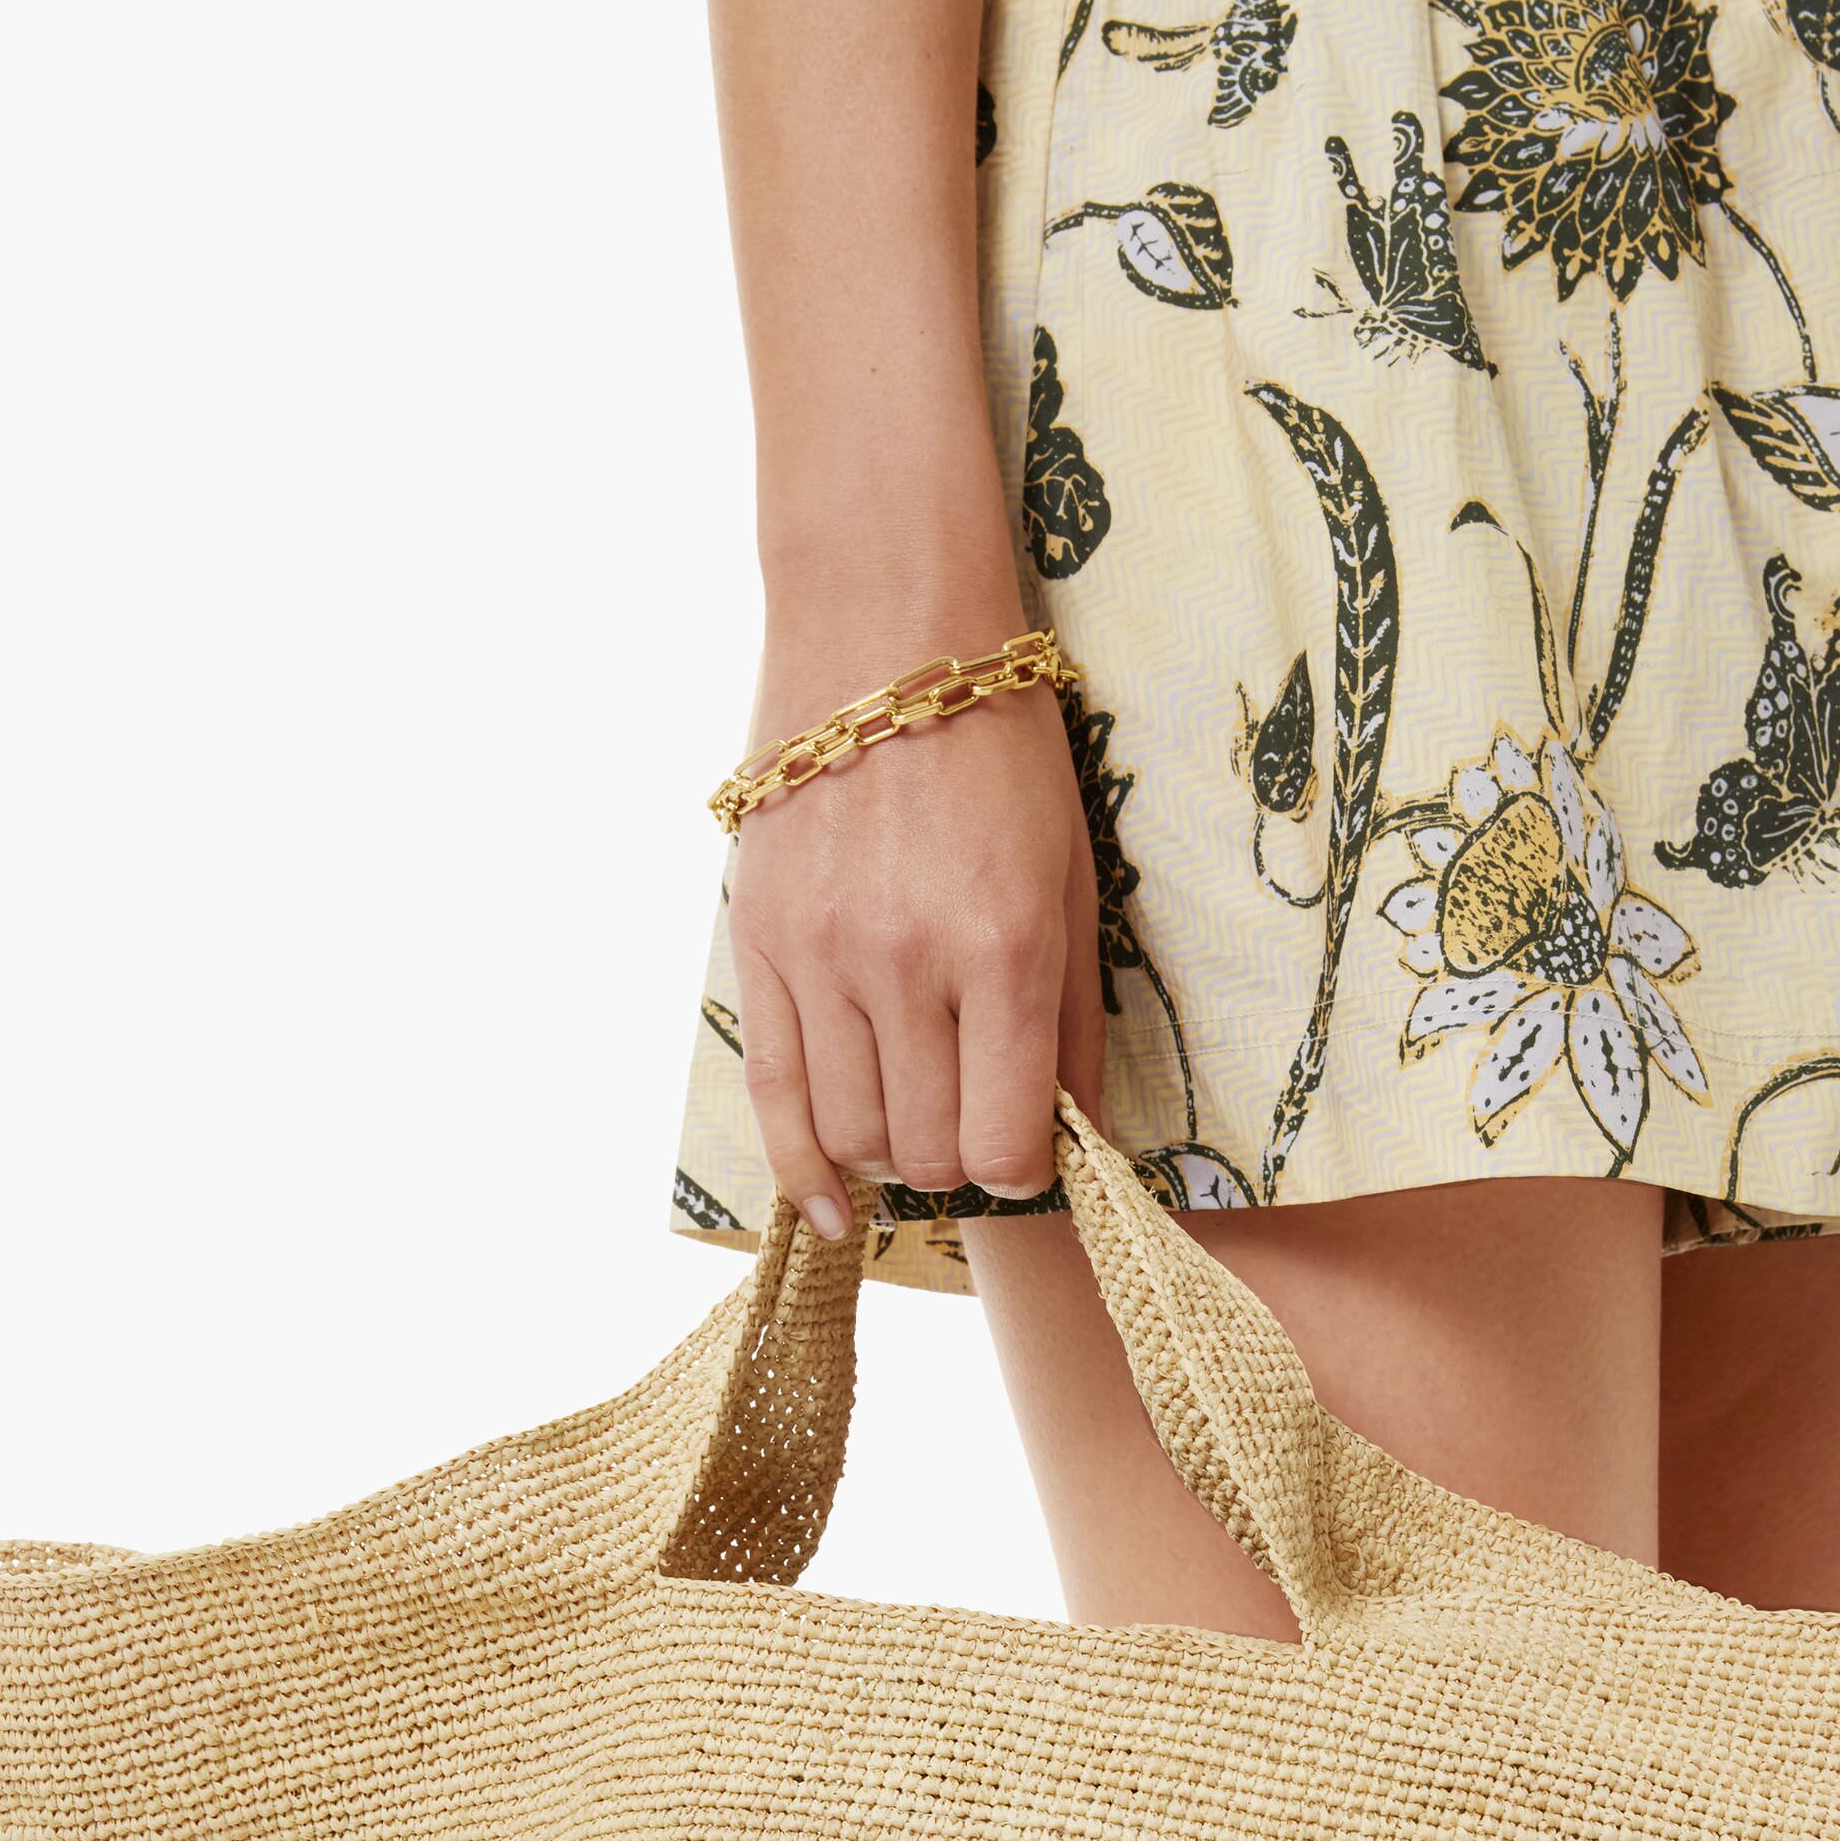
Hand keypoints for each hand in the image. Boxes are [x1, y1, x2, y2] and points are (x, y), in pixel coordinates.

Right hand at [726, 617, 1105, 1243]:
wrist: (880, 632)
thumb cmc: (1000, 751)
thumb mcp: (1071, 878)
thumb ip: (1071, 1021)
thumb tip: (1079, 1142)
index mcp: (1003, 948)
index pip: (1007, 1140)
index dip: (1025, 1170)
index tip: (1029, 1152)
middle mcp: (908, 965)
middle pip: (929, 1150)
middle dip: (960, 1162)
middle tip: (974, 1123)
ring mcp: (823, 959)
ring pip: (853, 1135)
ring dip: (891, 1155)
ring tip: (915, 1120)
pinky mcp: (760, 947)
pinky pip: (774, 1097)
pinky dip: (803, 1170)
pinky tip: (831, 1209)